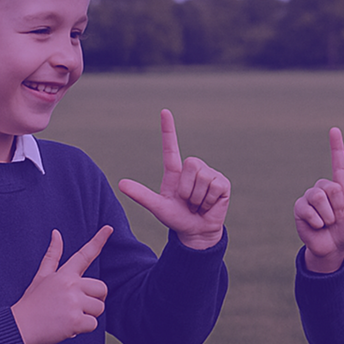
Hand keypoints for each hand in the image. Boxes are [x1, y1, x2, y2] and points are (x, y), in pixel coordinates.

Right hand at [11, 226, 111, 343]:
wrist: (19, 327)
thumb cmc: (31, 303)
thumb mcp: (41, 276)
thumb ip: (53, 256)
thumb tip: (56, 233)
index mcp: (64, 275)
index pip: (84, 254)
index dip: (98, 240)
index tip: (109, 228)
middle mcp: (71, 286)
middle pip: (102, 289)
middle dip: (95, 300)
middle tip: (79, 306)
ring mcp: (73, 303)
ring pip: (99, 308)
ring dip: (88, 316)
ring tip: (69, 317)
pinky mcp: (75, 320)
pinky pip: (93, 324)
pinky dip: (82, 329)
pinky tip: (67, 328)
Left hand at [118, 109, 229, 250]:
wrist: (195, 232)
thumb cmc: (176, 218)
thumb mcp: (157, 207)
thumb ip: (141, 195)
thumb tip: (120, 184)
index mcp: (175, 172)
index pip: (171, 146)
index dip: (168, 129)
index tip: (164, 111)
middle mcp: (193, 169)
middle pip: (190, 163)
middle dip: (187, 188)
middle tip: (188, 201)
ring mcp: (209, 174)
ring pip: (202, 176)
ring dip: (198, 197)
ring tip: (198, 204)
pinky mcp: (222, 183)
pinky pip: (214, 186)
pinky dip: (209, 200)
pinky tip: (209, 205)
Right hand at [294, 127, 343, 272]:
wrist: (330, 247)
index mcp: (341, 187)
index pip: (338, 162)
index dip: (336, 146)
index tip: (334, 130)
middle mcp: (324, 188)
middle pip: (331, 186)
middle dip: (338, 207)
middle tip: (337, 218)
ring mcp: (310, 196)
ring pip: (318, 196)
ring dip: (328, 216)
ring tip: (327, 223)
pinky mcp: (299, 207)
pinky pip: (308, 209)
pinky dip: (316, 221)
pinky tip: (317, 226)